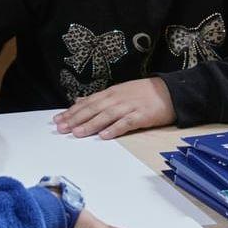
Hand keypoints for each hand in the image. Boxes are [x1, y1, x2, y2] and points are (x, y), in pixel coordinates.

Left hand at [54, 77, 174, 139]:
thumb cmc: (143, 93)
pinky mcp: (141, 116)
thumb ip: (99, 98)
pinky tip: (104, 136)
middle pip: (93, 109)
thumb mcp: (119, 91)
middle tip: (61, 128)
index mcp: (110, 93)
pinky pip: (126, 123)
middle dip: (75, 119)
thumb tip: (80, 100)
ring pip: (106, 116)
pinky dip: (115, 129)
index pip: (87, 103)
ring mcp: (129, 106)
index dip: (72, 111)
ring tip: (77, 133)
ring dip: (90, 125)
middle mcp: (117, 99)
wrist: (170, 91)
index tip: (58, 119)